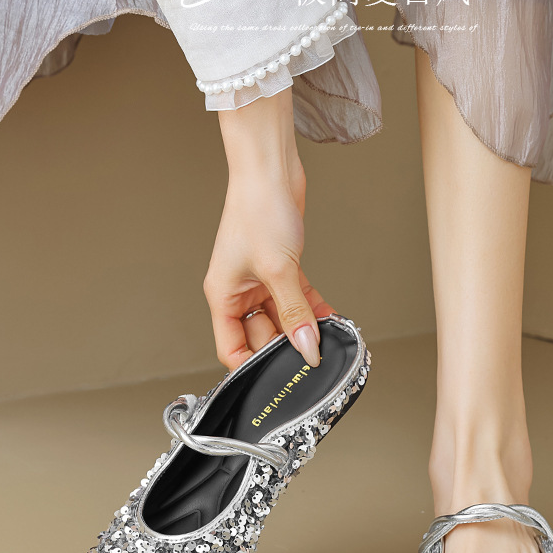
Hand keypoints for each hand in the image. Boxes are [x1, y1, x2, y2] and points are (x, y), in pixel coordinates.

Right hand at [204, 89, 336, 370]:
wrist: (271, 170)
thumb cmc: (257, 209)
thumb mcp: (278, 271)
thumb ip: (294, 314)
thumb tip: (306, 349)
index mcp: (222, 296)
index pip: (233, 349)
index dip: (253, 368)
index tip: (278, 381)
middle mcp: (238, 292)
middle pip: (262, 336)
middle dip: (286, 346)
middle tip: (313, 355)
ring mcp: (260, 281)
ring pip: (283, 319)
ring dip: (304, 327)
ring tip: (327, 336)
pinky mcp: (281, 269)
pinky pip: (297, 300)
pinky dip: (313, 309)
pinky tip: (330, 317)